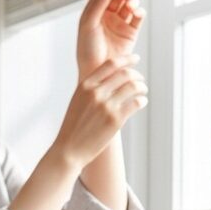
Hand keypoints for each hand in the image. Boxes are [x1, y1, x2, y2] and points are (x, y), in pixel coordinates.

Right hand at [53, 55, 147, 169]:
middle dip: (136, 74)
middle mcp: (96, 93)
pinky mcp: (115, 119)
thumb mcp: (77, 102)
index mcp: (85, 86)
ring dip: (141, 87)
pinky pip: (136, 102)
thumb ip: (91, 89)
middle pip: (125, 73)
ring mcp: (106, 106)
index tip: (135, 59)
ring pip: (133, 86)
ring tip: (142, 91)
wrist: (69, 151)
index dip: (126, 59)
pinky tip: (141, 102)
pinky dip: (142, 100)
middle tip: (140, 79)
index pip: (111, 64)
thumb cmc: (73, 128)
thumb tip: (111, 78)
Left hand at [77, 0, 144, 80]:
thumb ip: (97, 5)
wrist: (97, 71)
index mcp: (93, 15)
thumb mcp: (87, 25)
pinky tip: (136, 11)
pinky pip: (138, 16)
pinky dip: (139, 11)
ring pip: (129, 5)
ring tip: (131, 3)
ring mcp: (119, 24)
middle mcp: (107, 18)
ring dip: (131, 1)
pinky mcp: (130, 32)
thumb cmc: (87, 52)